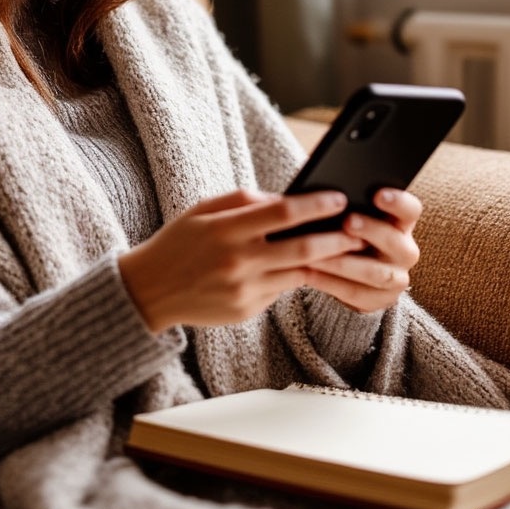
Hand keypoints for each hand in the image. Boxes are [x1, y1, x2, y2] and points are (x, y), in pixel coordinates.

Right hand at [118, 188, 362, 332]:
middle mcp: (237, 261)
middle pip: (301, 248)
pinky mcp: (246, 311)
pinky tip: (310, 267)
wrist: (149, 291)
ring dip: (326, 261)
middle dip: (337, 238)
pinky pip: (280, 290)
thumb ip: (244, 200)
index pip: (282, 213)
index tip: (339, 197)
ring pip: (298, 273)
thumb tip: (285, 198)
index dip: (315, 204)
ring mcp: (243, 290)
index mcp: (226, 230)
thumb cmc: (179, 242)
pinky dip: (295, 277)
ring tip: (348, 249)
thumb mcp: (203, 210)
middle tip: (360, 229)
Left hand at [303, 188, 421, 313]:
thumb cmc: (347, 232)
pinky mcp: (380, 300)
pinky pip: (355, 293)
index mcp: (402, 223)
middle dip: (370, 230)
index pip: (410, 210)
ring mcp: (396, 278)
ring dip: (344, 262)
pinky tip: (308, 272)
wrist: (349, 272)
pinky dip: (330, 283)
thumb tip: (327, 186)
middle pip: (394, 241)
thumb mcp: (353, 215)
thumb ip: (348, 203)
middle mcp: (405, 251)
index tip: (377, 194)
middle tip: (347, 221)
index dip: (398, 202)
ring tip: (317, 253)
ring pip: (375, 272)